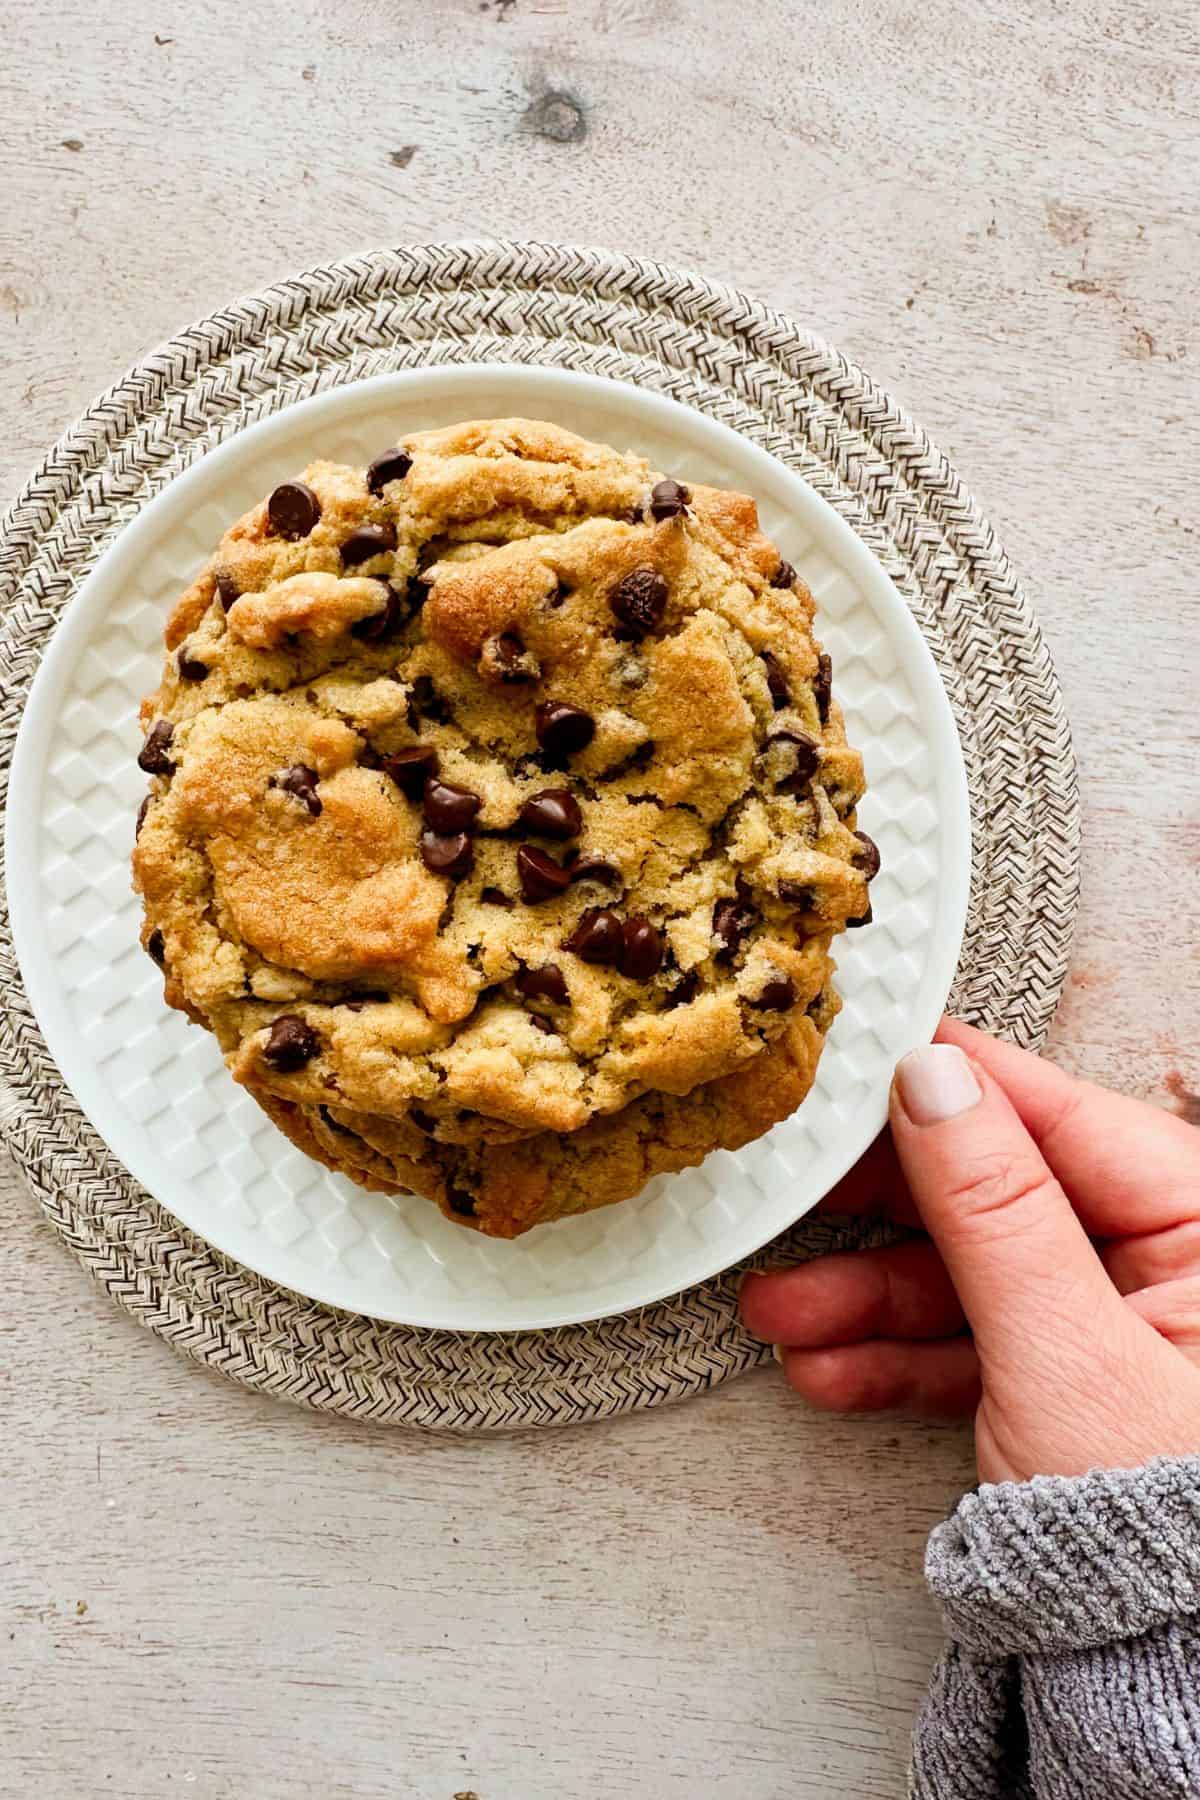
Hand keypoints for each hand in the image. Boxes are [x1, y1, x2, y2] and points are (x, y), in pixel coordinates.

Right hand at [740, 1018, 1199, 1481]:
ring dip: (865, 1299)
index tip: (859, 1057)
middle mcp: (1164, 1261)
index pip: (1058, 1115)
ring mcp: (1110, 1323)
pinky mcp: (1066, 1382)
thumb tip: (932, 1077)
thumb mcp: (1065, 1352)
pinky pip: (972, 1346)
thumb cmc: (1158, 1522)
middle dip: (879, 1217)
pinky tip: (826, 1371)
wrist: (1166, 1677)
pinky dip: (898, 1359)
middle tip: (786, 1196)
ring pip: (968, 1276)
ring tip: (778, 1318)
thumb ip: (993, 1207)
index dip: (950, 1085)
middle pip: (996, 1194)